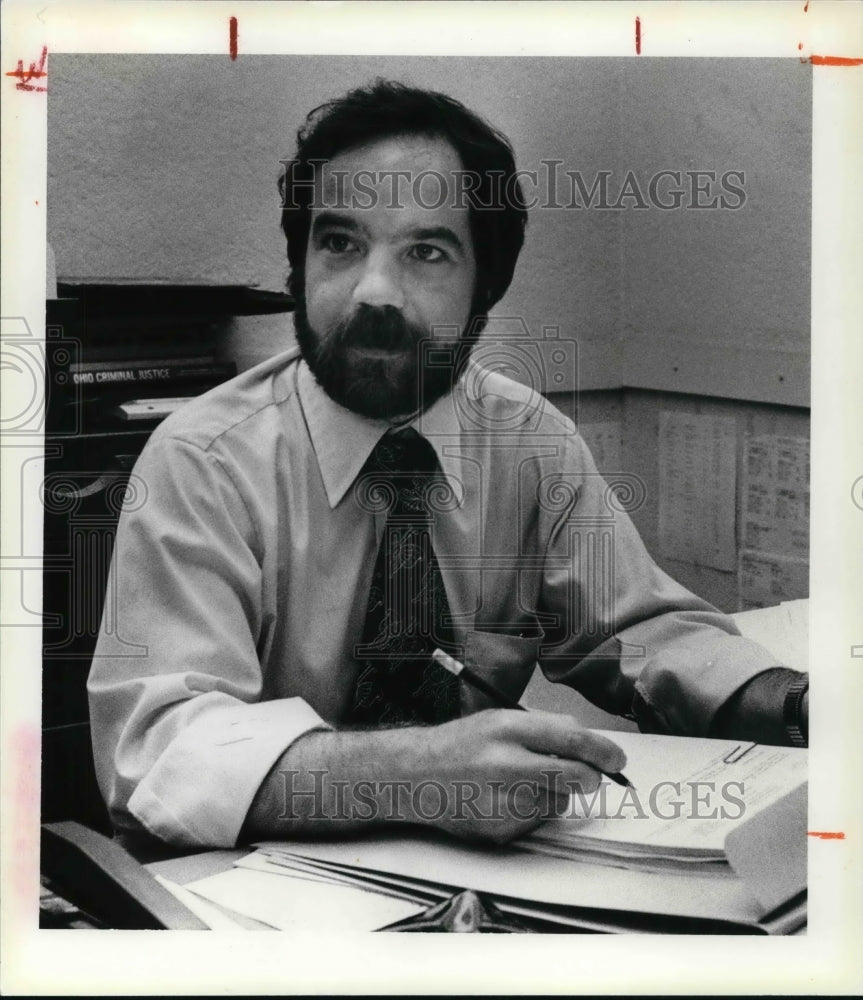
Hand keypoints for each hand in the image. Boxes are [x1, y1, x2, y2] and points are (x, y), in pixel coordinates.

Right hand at [411, 710, 626, 843]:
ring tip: (521, 782)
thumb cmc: (462, 745)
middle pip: (576, 776)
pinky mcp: (499, 829)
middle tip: (587, 776)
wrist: (416, 776)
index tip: (617, 759)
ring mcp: (501, 800)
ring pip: (559, 801)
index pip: (572, 739)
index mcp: (507, 727)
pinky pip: (537, 821)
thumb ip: (544, 727)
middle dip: (590, 778)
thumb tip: (590, 742)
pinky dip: (532, 811)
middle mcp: (504, 762)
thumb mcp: (500, 719)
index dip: (603, 751)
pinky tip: (505, 799)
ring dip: (553, 793)